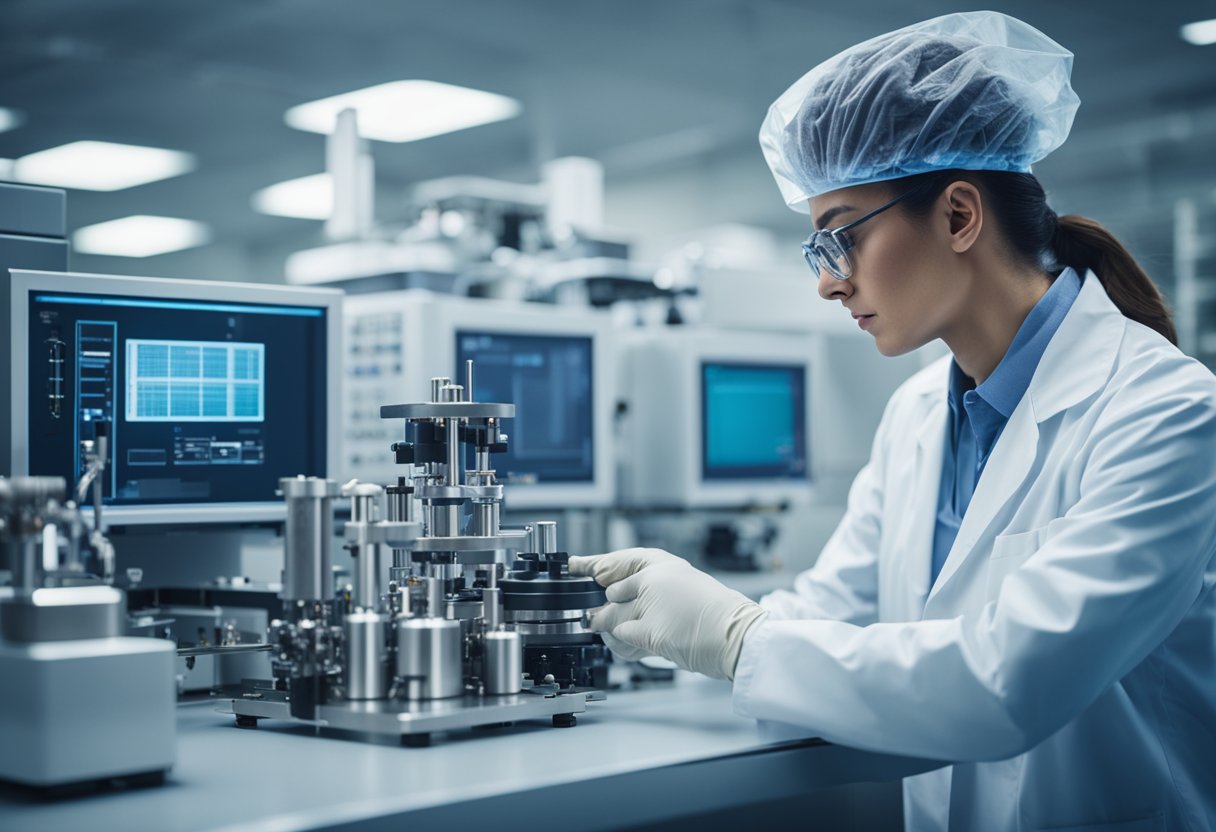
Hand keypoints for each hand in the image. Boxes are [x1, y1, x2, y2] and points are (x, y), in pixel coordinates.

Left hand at [569, 548, 765, 679]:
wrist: (740, 635)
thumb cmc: (719, 617)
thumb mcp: (684, 593)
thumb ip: (653, 596)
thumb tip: (619, 605)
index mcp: (667, 565)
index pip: (624, 560)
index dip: (598, 564)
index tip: (580, 566)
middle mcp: (657, 578)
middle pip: (612, 588)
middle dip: (597, 601)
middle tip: (586, 611)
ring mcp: (652, 602)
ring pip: (611, 613)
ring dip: (604, 624)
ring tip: (604, 627)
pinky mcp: (649, 628)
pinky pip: (622, 635)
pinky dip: (620, 641)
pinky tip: (623, 641)